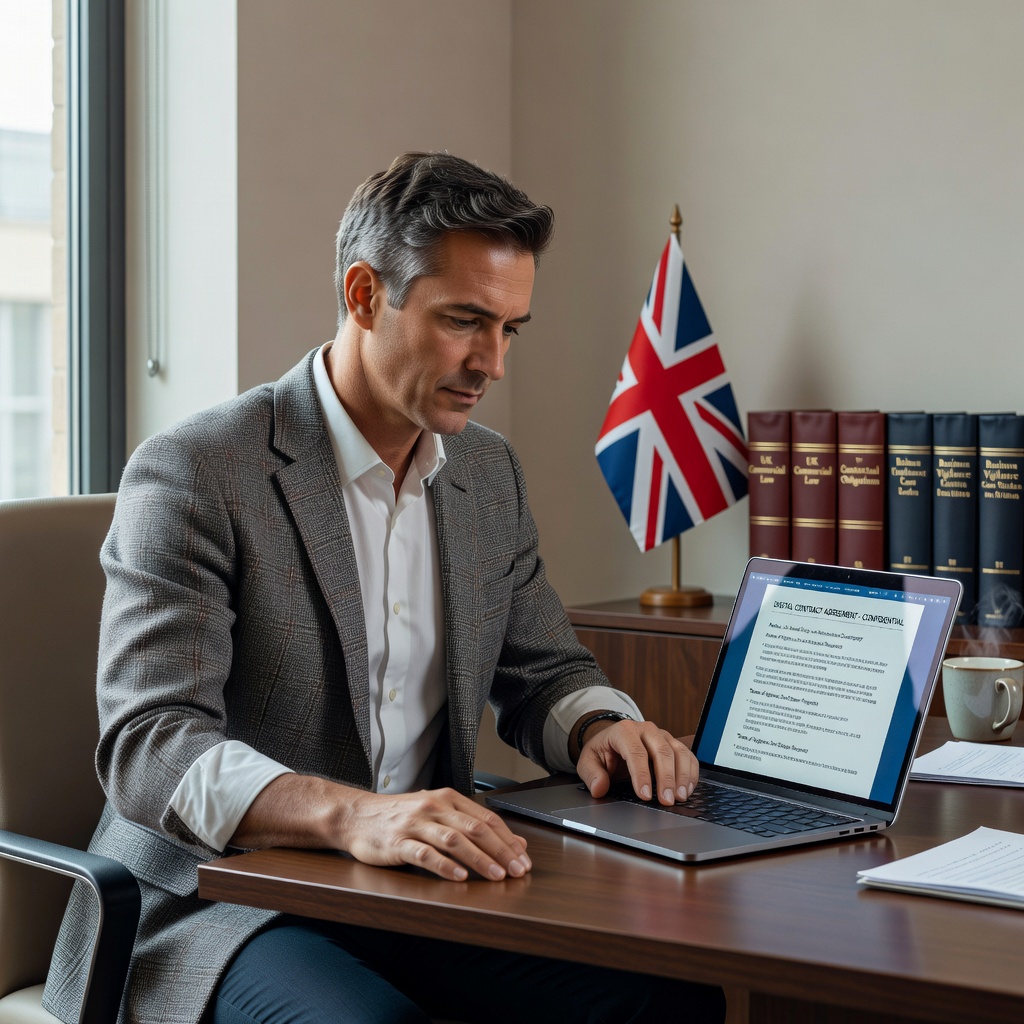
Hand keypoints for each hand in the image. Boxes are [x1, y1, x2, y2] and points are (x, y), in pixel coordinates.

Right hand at [231, 775, 530, 882]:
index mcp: (447, 798)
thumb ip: (471, 824)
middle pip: (476, 829)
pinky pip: (424, 854)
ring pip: (455, 840)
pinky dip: (444, 866)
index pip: (486, 818)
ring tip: (497, 876)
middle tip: (518, 871)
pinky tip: (459, 877)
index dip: (508, 840)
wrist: (355, 815)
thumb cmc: (399, 817)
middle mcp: (434, 807)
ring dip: (480, 859)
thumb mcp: (436, 813)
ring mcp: (415, 823)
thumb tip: (512, 841)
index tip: (524, 859)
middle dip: (501, 852)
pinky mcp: (397, 842)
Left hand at [576, 719, 698, 805]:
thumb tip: (599, 788)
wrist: (613, 739)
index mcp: (624, 731)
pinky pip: (688, 755)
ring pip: (678, 752)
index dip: (642, 775)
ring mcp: (662, 735)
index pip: (635, 752)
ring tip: (680, 797)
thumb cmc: (603, 751)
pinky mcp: (673, 743)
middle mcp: (646, 729)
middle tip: (666, 801)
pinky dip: (691, 773)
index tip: (645, 796)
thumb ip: (592, 774)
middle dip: (666, 778)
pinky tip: (687, 790)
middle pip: (661, 751)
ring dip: (682, 776)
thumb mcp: (588, 760)